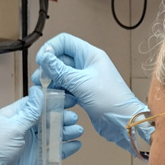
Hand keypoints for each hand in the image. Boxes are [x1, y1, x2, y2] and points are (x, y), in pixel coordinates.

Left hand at [0, 88, 82, 164]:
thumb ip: (30, 112)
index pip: (37, 103)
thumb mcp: (13, 126)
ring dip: (65, 132)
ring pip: (52, 135)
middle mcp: (24, 128)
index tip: (68, 99)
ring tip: (77, 131)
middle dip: (62, 117)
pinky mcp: (35, 159)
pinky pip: (52, 152)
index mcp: (16, 115)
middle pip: (48, 119)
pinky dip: (64, 149)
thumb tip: (39, 91)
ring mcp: (30, 144)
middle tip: (73, 118)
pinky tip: (75, 145)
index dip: (53, 100)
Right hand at [34, 33, 143, 152]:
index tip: (41, 62)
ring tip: (44, 91)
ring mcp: (85, 79)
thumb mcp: (81, 84)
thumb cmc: (110, 100)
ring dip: (52, 81)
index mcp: (90, 55)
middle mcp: (87, 64)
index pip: (65, 41)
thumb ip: (60, 71)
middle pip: (61, 58)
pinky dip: (58, 91)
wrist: (124, 122)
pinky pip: (66, 87)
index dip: (50, 48)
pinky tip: (54, 99)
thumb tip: (44, 57)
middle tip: (40, 81)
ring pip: (61, 74)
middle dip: (48, 68)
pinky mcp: (83, 92)